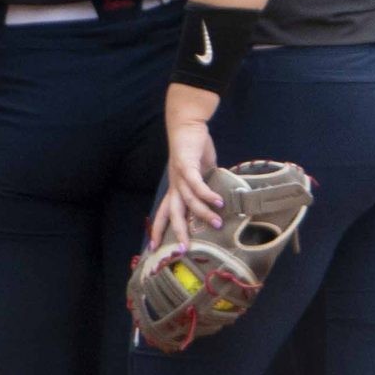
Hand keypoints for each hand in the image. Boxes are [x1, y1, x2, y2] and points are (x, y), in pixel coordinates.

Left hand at [149, 91, 222, 250]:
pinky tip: (217, 202)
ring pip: (189, 201)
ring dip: (203, 214)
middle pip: (173, 214)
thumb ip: (206, 186)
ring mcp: (180, 176)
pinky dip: (206, 194)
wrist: (187, 124)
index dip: (160, 230)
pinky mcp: (187, 166)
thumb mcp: (200, 172)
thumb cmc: (193, 148)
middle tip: (183, 250)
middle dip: (177, 232)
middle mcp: (175, 185)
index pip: (165, 213)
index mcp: (176, 188)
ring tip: (217, 224)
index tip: (155, 248)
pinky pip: (196, 184)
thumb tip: (218, 199)